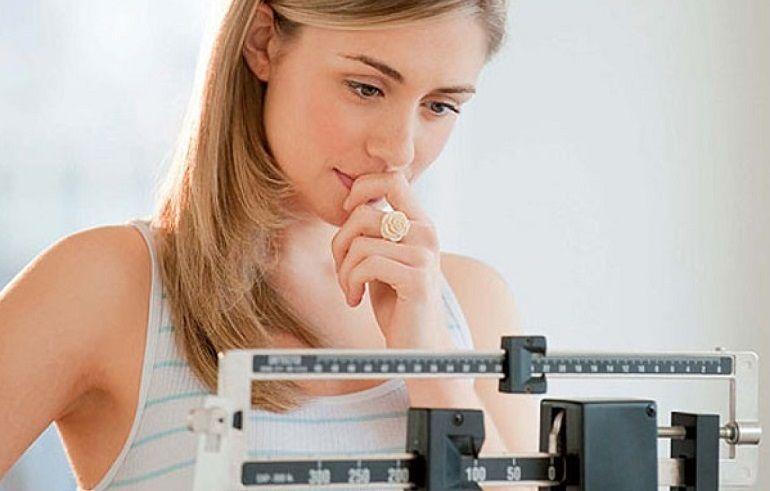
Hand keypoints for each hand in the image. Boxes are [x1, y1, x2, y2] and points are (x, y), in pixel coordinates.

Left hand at [331, 171, 453, 349]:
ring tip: (350, 289)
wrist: (418, 344)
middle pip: (363, 213)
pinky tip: (355, 299)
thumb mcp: (384, 257)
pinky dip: (351, 284)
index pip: (393, 179)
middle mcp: (426, 233)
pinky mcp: (417, 279)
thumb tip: (351, 203)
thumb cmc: (396, 300)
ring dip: (344, 271)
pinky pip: (367, 266)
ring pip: (360, 243)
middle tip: (341, 269)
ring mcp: (424, 255)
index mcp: (420, 222)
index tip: (348, 216)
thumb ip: (375, 230)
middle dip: (339, 243)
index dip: (362, 189)